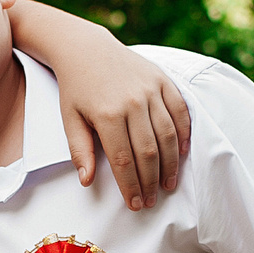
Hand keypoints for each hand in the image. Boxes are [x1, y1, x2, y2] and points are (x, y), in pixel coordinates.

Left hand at [6, 0, 190, 208]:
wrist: (87, 49)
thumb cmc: (76, 88)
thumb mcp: (69, 119)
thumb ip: (79, 150)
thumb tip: (86, 181)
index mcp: (107, 114)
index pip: (123, 160)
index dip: (131, 185)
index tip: (134, 204)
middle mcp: (133, 102)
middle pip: (148, 151)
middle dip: (151, 181)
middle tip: (151, 200)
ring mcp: (151, 89)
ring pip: (168, 134)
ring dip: (170, 164)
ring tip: (168, 185)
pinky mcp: (163, 80)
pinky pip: (180, 111)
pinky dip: (184, 134)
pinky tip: (181, 155)